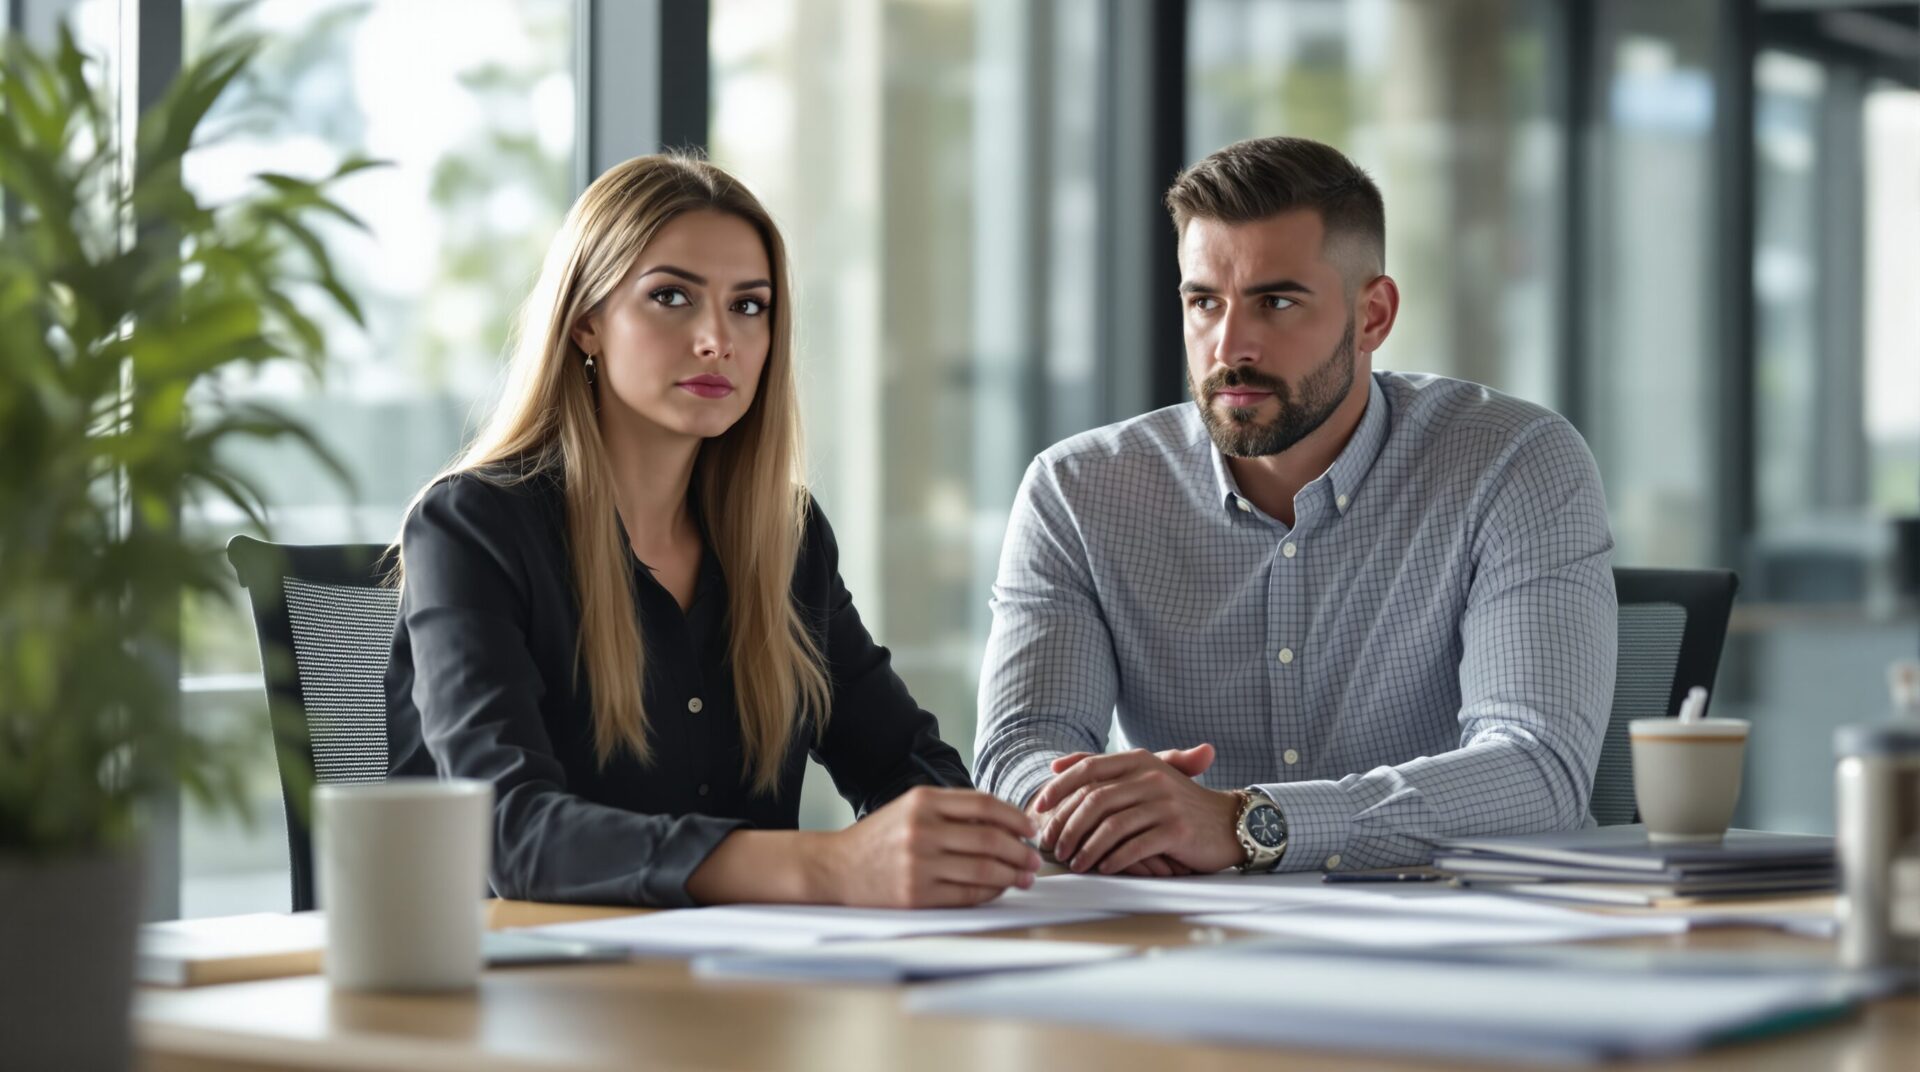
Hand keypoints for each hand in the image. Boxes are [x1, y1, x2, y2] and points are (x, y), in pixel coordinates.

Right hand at [817, 787, 1040, 907]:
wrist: (836, 868)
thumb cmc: (881, 837)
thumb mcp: (911, 808)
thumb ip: (952, 810)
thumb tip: (1005, 823)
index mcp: (923, 801)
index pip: (984, 804)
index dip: (1015, 817)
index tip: (1030, 829)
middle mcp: (922, 830)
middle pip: (990, 839)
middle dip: (1020, 851)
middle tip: (1034, 859)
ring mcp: (919, 864)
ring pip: (983, 870)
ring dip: (1012, 875)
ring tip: (1024, 877)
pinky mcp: (917, 895)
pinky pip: (967, 895)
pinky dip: (991, 893)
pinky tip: (999, 889)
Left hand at [1031, 746, 1244, 875]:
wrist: (1229, 822)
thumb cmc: (1179, 803)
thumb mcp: (1145, 776)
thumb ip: (1104, 769)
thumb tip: (1056, 764)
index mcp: (1140, 760)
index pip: (1088, 768)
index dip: (1059, 788)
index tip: (1039, 808)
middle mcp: (1151, 777)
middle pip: (1094, 800)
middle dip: (1068, 825)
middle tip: (1054, 846)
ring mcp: (1164, 803)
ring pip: (1111, 826)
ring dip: (1087, 848)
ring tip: (1075, 863)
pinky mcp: (1176, 829)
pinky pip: (1135, 846)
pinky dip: (1115, 859)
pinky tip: (1104, 869)